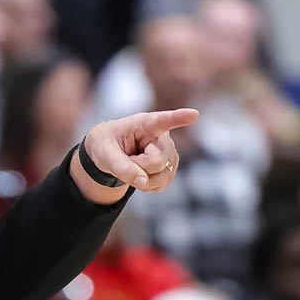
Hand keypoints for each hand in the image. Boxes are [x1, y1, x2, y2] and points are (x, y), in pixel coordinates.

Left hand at [79, 108, 200, 193]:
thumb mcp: (105, 154)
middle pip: (157, 161)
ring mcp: (170, 153)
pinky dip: (146, 185)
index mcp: (145, 124)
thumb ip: (122, 167)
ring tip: (133, 164)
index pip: (164, 120)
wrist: (110, 152)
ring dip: (141, 178)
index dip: (180, 118)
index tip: (194, 115)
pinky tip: (140, 173)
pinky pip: (161, 185)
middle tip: (126, 158)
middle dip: (138, 167)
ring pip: (161, 176)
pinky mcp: (171, 168)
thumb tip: (143, 182)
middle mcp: (163, 137)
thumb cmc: (107, 145)